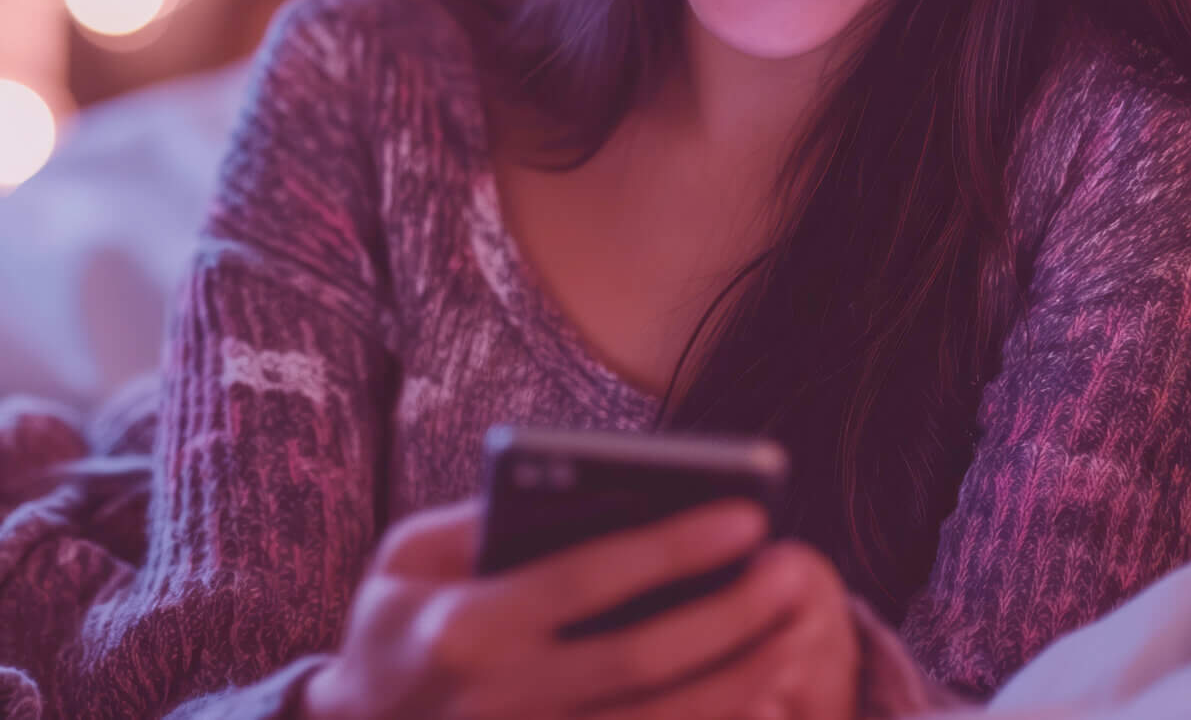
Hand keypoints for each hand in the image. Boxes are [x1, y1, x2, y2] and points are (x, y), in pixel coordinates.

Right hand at [301, 496, 848, 719]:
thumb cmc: (394, 626)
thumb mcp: (408, 557)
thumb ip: (485, 521)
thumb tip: (591, 491)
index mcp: (465, 627)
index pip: (587, 579)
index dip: (674, 546)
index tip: (748, 514)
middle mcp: (501, 699)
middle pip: (643, 659)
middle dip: (730, 614)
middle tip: (796, 570)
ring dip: (739, 680)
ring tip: (795, 630)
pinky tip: (760, 696)